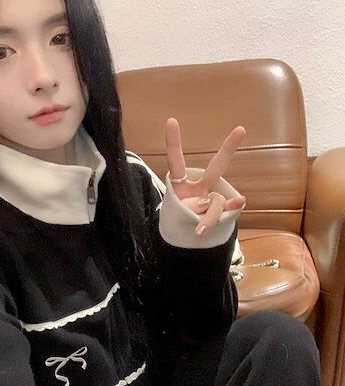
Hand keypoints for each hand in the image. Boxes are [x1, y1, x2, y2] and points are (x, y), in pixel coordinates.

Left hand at [165, 118, 246, 236]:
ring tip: (198, 231)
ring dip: (208, 218)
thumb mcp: (182, 217)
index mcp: (180, 185)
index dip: (173, 143)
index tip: (171, 120)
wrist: (187, 238)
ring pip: (216, 202)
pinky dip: (231, 208)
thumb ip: (198, 211)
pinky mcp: (222, 209)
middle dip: (228, 149)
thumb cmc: (180, 221)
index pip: (176, 162)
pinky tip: (240, 201)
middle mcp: (198, 187)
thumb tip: (222, 202)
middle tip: (241, 130)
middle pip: (216, 168)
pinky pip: (228, 208)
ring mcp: (211, 198)